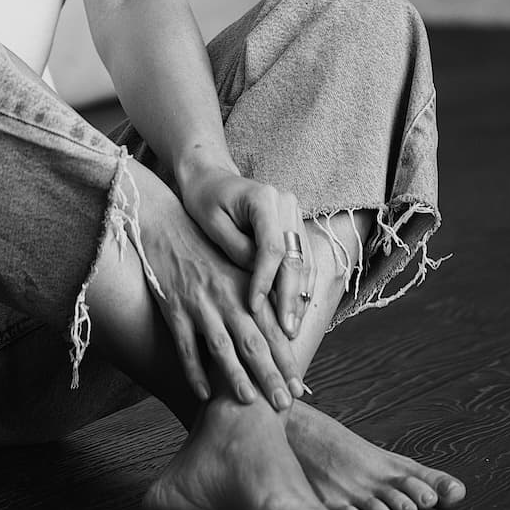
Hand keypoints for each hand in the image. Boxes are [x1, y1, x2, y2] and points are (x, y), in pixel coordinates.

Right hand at [128, 161, 304, 408]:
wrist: (165, 227)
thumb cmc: (206, 250)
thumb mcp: (236, 266)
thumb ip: (259, 295)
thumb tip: (286, 328)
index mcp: (244, 287)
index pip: (272, 328)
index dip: (286, 358)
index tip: (299, 386)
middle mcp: (225, 297)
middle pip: (252, 341)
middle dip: (269, 374)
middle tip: (283, 403)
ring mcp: (198, 304)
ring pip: (220, 345)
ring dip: (235, 375)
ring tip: (249, 400)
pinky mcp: (173, 308)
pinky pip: (185, 345)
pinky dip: (194, 370)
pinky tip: (203, 394)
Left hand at [180, 166, 317, 338]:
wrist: (210, 178)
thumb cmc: (205, 199)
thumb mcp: (211, 223)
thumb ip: (236, 249)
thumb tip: (260, 280)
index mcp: (264, 198)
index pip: (272, 247)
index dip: (266, 281)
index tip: (255, 307)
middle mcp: (286, 204)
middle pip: (295, 257)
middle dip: (290, 297)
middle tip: (286, 331)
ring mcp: (295, 214)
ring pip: (305, 262)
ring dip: (300, 297)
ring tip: (292, 329)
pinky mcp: (295, 227)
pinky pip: (304, 261)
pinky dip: (301, 287)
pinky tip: (296, 312)